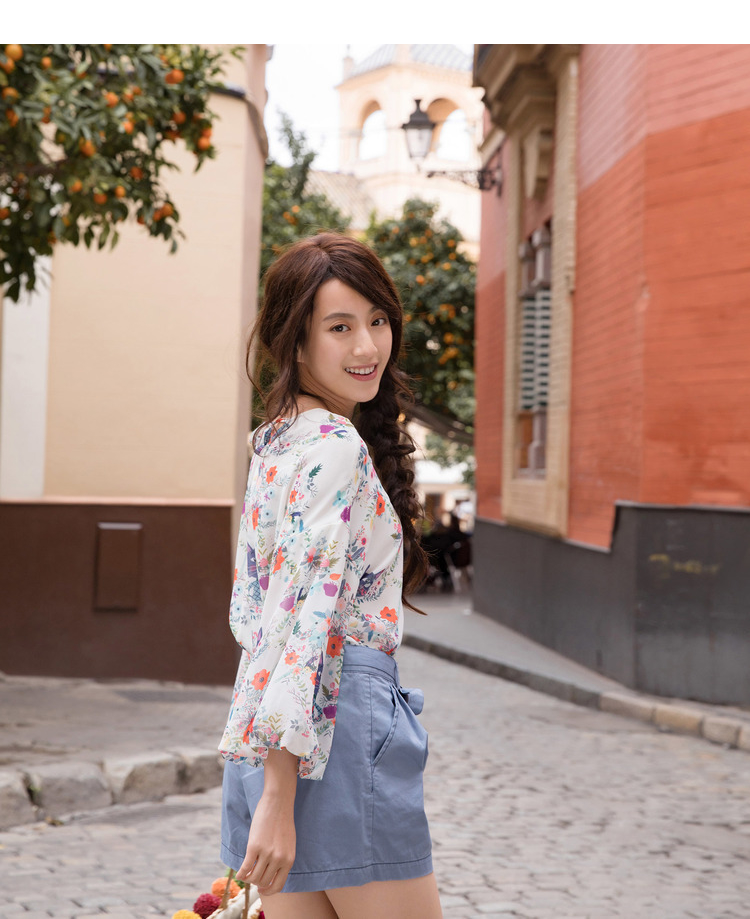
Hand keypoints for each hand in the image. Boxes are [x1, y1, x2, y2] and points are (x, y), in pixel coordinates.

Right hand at [236, 749, 297, 895]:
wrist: (278, 801)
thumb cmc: (283, 821)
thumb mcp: (288, 843)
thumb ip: (282, 859)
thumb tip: (271, 875)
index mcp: (289, 860)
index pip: (278, 886)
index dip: (268, 891)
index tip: (262, 889)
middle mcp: (279, 859)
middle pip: (263, 881)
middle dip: (256, 882)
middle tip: (251, 876)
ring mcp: (266, 853)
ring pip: (253, 877)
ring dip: (248, 878)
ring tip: (245, 872)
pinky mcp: (254, 847)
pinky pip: (245, 868)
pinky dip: (240, 873)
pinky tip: (238, 872)